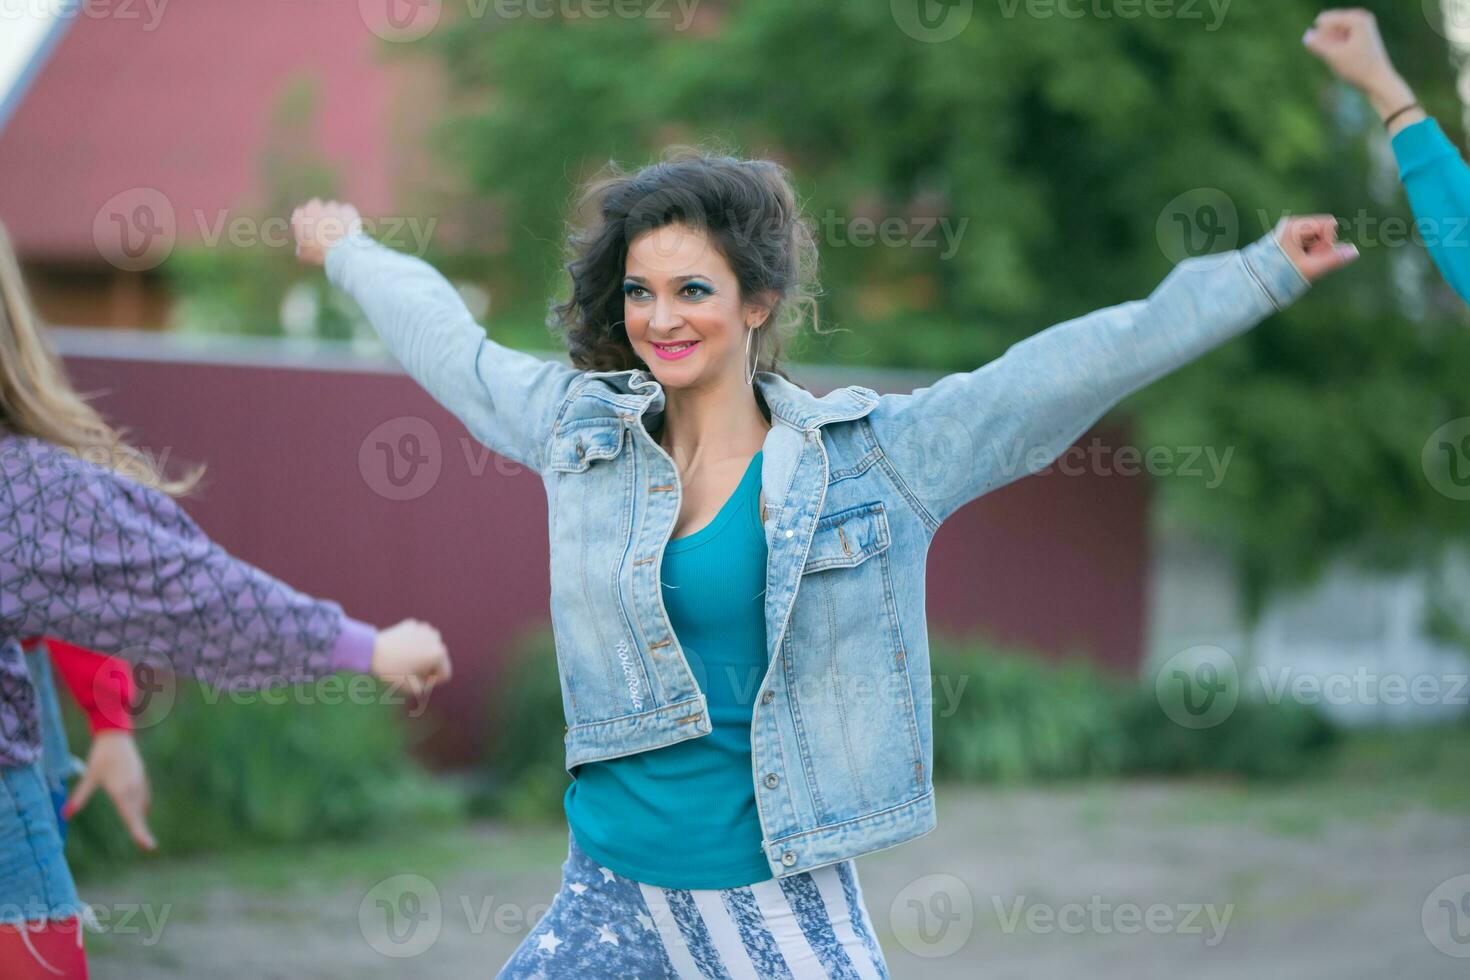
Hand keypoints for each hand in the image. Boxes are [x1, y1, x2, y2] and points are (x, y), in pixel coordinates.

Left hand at [63, 731, 155, 850]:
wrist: (116, 735)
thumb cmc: (100, 756)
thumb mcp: (89, 777)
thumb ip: (79, 797)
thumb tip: (64, 814)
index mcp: (122, 792)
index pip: (132, 818)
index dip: (140, 833)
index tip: (149, 846)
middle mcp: (134, 789)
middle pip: (139, 815)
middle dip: (142, 831)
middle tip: (148, 847)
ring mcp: (140, 782)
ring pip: (141, 805)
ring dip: (140, 818)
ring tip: (142, 833)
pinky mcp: (141, 776)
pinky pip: (143, 796)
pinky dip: (141, 806)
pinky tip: (141, 809)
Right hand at [290, 198, 362, 265]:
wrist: (341, 251)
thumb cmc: (320, 254)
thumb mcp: (304, 255)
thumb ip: (301, 247)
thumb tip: (301, 248)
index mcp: (300, 216)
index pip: (300, 214)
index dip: (306, 222)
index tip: (311, 230)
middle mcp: (314, 207)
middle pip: (315, 207)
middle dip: (320, 215)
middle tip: (326, 229)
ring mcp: (331, 206)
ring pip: (332, 209)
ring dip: (335, 216)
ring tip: (340, 231)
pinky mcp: (346, 208)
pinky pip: (346, 211)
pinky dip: (348, 218)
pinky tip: (349, 229)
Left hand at [371, 619, 451, 698]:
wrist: (371, 651)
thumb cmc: (392, 672)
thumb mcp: (412, 688)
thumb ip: (427, 686)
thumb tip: (428, 678)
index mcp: (439, 654)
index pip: (445, 674)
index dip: (431, 682)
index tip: (416, 681)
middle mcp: (436, 638)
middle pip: (439, 660)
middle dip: (428, 667)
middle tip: (409, 671)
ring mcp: (425, 629)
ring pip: (430, 647)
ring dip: (422, 654)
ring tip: (405, 660)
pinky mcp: (413, 624)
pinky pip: (419, 639)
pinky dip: (413, 644)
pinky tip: (400, 649)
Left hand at [1274, 215, 1358, 283]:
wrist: (1253, 282)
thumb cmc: (1279, 276)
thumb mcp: (1309, 269)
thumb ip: (1332, 260)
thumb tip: (1354, 252)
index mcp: (1295, 226)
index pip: (1329, 224)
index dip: (1327, 242)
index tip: (1310, 255)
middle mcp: (1292, 224)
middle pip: (1325, 231)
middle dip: (1321, 248)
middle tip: (1303, 261)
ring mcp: (1291, 231)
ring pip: (1319, 238)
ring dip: (1315, 253)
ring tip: (1297, 263)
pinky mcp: (1290, 239)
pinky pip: (1311, 243)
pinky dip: (1308, 254)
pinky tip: (1296, 262)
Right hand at [1302, 9, 1417, 120]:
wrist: (1378, 80)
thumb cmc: (1357, 69)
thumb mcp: (1333, 56)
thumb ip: (1317, 45)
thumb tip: (1306, 35)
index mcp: (1357, 18)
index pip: (1324, 20)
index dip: (1321, 39)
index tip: (1334, 53)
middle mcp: (1361, 16)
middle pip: (1329, 25)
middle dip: (1326, 41)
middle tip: (1341, 55)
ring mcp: (1362, 24)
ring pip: (1333, 31)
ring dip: (1330, 45)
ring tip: (1345, 57)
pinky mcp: (1361, 34)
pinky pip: (1339, 36)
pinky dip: (1336, 46)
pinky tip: (1345, 57)